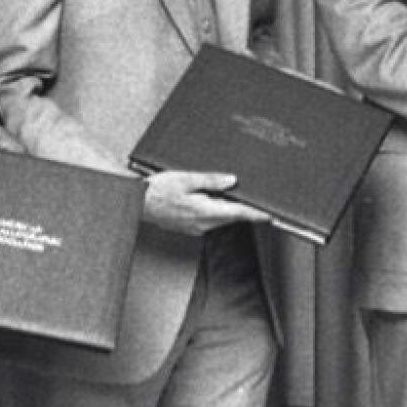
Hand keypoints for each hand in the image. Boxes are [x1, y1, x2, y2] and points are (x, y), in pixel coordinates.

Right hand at [138, 170, 270, 234]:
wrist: (136, 204)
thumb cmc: (157, 191)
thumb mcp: (186, 179)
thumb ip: (210, 180)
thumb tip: (231, 181)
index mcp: (204, 211)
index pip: (237, 213)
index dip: (255, 214)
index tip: (270, 216)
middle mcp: (202, 223)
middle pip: (232, 217)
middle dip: (246, 211)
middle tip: (260, 204)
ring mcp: (195, 227)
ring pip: (221, 219)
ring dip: (231, 211)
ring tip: (240, 199)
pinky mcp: (189, 227)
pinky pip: (210, 220)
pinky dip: (218, 212)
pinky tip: (216, 202)